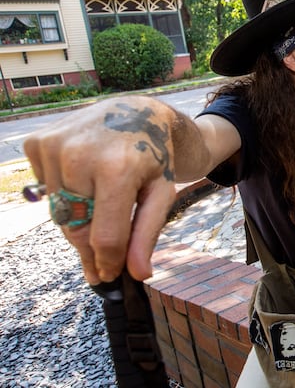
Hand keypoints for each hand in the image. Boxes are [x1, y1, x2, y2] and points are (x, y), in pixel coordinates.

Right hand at [23, 96, 177, 284]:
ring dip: (79, 218)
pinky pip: (46, 190)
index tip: (109, 276)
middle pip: (77, 228)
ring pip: (59, 214)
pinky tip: (85, 175)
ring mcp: (54, 146)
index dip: (107, 262)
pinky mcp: (38, 142)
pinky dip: (64, 193)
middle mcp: (79, 155)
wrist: (139, 112)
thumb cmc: (154, 157)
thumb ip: (148, 234)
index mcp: (117, 168)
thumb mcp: (162, 193)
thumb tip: (138, 275)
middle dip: (92, 245)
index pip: (104, 235)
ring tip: (102, 199)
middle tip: (104, 255)